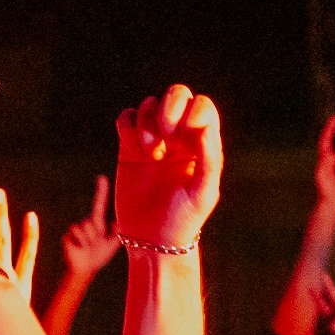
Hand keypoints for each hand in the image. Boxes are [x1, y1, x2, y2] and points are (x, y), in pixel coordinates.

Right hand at [59, 176, 119, 279]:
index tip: (101, 178)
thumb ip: (117, 231)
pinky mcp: (68, 235)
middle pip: (94, 220)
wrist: (85, 269)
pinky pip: (76, 233)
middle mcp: (87, 223)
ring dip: (89, 239)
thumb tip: (118, 222)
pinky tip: (80, 248)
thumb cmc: (100, 257)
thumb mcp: (114, 243)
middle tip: (97, 244)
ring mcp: (77, 229)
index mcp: (98, 223)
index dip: (101, 191)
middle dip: (97, 233)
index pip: (100, 203)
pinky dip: (81, 242)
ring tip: (88, 247)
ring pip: (85, 226)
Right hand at [112, 86, 220, 249]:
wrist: (152, 239)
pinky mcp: (128, 149)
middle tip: (166, 138)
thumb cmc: (183, 219)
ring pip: (148, 105)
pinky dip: (127, 125)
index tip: (184, 139)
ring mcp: (153, 141)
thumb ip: (208, 160)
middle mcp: (178, 137)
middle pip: (176, 95)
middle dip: (168, 110)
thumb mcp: (203, 193)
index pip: (202, 106)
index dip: (191, 113)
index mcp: (202, 143)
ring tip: (151, 154)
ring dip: (147, 124)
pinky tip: (134, 149)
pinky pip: (125, 119)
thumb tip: (204, 129)